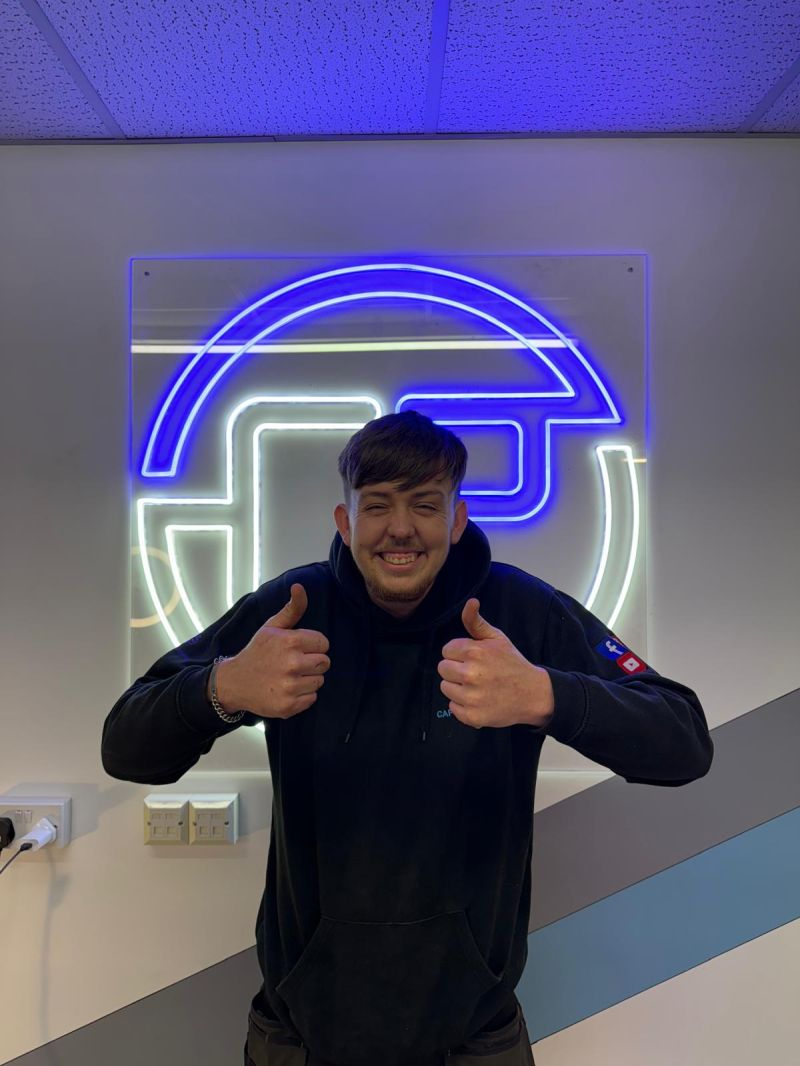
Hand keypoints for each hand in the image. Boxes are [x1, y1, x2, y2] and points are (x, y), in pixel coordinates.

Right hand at [215, 583, 329, 718]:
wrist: (234, 682)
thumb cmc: (257, 652)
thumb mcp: (271, 627)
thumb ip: (292, 609)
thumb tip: (299, 587)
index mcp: (290, 641)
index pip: (324, 643)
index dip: (313, 645)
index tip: (298, 648)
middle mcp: (292, 664)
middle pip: (325, 663)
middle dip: (313, 662)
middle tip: (295, 663)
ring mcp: (290, 686)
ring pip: (319, 681)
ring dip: (308, 679)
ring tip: (289, 676)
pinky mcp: (289, 706)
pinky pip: (312, 699)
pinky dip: (302, 696)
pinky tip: (287, 689)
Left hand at [437, 598, 554, 728]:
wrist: (533, 694)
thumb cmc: (512, 663)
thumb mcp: (497, 639)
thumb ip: (477, 622)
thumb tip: (470, 602)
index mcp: (474, 652)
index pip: (446, 650)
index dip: (458, 654)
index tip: (473, 658)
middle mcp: (470, 674)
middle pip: (442, 669)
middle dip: (455, 669)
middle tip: (474, 673)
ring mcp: (471, 697)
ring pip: (445, 688)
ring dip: (457, 688)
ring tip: (477, 686)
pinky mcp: (472, 716)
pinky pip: (453, 707)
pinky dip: (463, 706)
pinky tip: (478, 700)